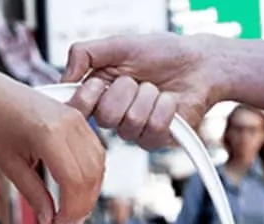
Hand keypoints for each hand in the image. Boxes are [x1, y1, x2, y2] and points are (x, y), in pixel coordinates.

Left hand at [0, 67, 104, 223]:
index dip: (71, 210)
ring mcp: (76, 117)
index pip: (74, 181)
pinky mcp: (78, 117)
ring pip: (98, 164)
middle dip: (82, 205)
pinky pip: (95, 151)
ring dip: (90, 191)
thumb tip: (49, 223)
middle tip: (66, 223)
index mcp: (48, 133)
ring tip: (73, 210)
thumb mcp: (9, 166)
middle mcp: (68, 123)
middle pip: (91, 175)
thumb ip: (34, 196)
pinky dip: (91, 174)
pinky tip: (78, 189)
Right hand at [61, 33, 227, 149]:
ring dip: (148, 96)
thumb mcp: (118, 44)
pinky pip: (154, 129)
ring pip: (132, 123)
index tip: (98, 82)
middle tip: (137, 79)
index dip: (86, 98)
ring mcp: (135, 131)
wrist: (198, 63)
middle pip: (105, 117)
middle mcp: (114, 116)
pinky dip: (165, 107)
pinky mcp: (157, 140)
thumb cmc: (161, 54)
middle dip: (125, 90)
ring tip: (156, 88)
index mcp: (99, 94)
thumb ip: (84, 53)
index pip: (76, 110)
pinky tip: (169, 100)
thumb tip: (65, 77)